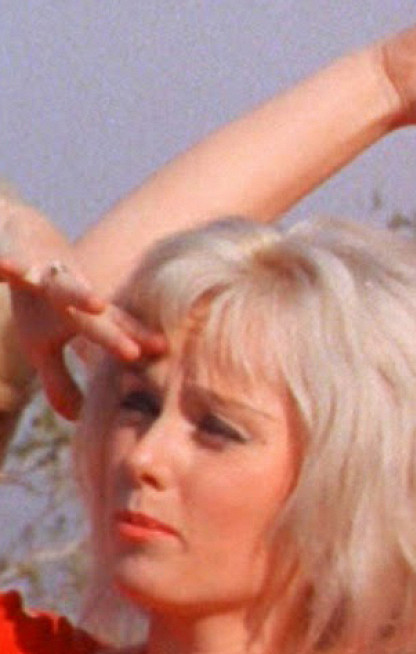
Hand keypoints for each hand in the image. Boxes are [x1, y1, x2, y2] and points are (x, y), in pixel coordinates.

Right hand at [0, 203, 163, 418]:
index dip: (135, 343)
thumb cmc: (36, 298)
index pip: (113, 330)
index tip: (162, 356)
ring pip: (62, 283)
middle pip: (95, 315)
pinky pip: (10, 258)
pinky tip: (5, 266)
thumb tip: (77, 419)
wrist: (15, 234)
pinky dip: (9, 262)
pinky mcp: (13, 254)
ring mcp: (42, 271)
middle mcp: (70, 292)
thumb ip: (61, 380)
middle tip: (134, 352)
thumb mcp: (43, 343)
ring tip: (95, 304)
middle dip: (113, 332)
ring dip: (78, 293)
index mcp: (80, 314)